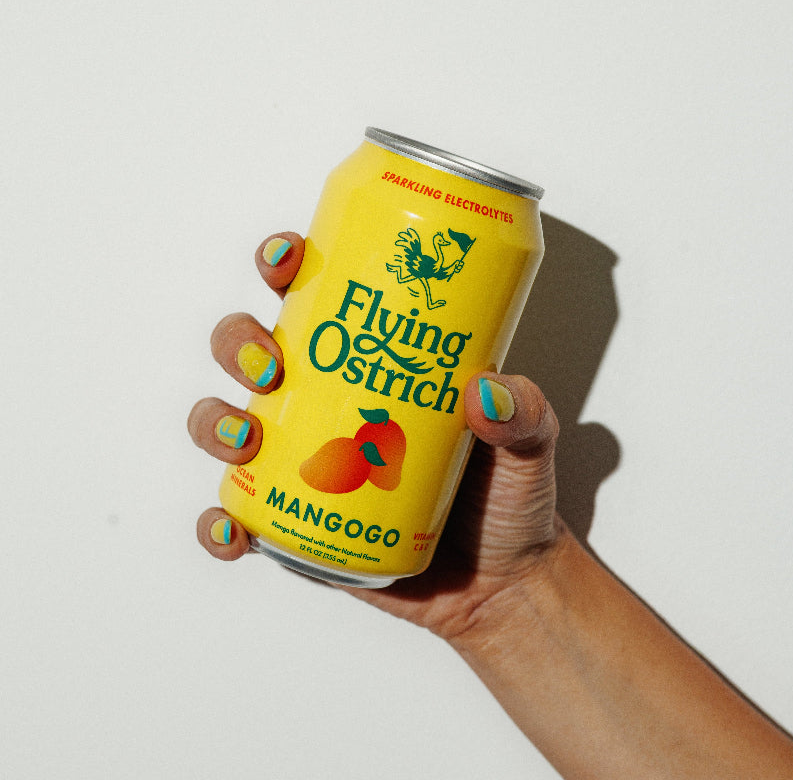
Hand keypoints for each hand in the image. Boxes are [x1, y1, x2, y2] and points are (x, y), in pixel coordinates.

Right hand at [188, 231, 564, 641]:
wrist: (502, 583)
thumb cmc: (509, 498)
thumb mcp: (530, 442)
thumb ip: (526, 412)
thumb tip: (485, 393)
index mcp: (370, 362)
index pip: (315, 295)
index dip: (284, 264)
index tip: (289, 258)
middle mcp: (326, 403)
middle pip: (252, 350)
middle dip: (240, 341)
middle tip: (272, 365)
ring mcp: (304, 461)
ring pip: (229, 422)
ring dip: (215, 422)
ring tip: (248, 440)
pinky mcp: (296, 519)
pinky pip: (238, 515)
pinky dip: (219, 523)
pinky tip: (231, 532)